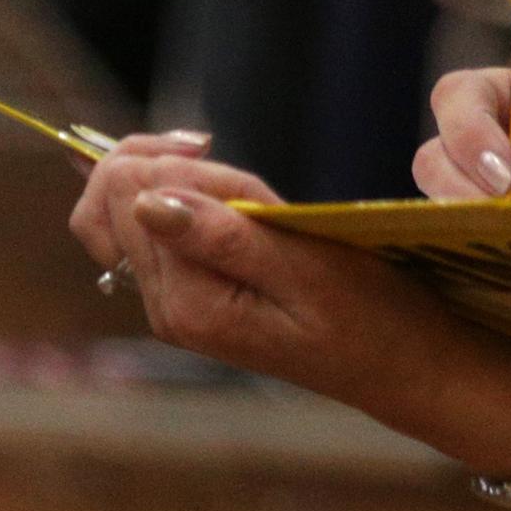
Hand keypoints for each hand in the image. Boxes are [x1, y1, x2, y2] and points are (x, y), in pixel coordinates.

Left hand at [70, 147, 467, 402]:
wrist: (401, 366)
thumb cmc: (369, 318)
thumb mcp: (304, 268)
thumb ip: (221, 236)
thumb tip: (144, 202)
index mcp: (186, 304)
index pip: (126, 194)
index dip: (169, 157)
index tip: (215, 146)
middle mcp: (165, 308)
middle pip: (109, 200)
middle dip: (159, 159)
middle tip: (212, 144)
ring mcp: (173, 305)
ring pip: (123, 209)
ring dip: (171, 174)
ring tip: (227, 173)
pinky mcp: (191, 296)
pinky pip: (152, 229)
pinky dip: (181, 195)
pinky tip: (222, 192)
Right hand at [412, 67, 510, 254]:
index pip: (480, 91)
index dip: (470, 122)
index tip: (503, 171)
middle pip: (446, 134)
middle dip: (458, 168)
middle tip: (503, 207)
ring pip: (444, 182)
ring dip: (461, 205)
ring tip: (509, 234)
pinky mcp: (510, 241)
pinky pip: (466, 231)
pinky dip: (471, 240)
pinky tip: (506, 256)